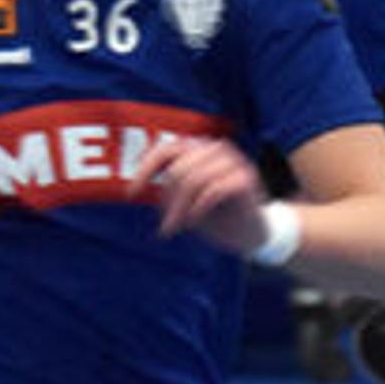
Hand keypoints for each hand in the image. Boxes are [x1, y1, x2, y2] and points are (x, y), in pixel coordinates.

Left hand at [139, 131, 275, 253]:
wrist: (253, 234)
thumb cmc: (217, 216)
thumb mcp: (185, 200)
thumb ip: (168, 187)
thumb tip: (137, 182)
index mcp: (200, 149)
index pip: (166, 150)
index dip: (146, 170)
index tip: (131, 194)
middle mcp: (216, 149)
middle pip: (178, 169)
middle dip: (168, 202)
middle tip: (167, 226)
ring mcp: (233, 161)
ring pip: (193, 179)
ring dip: (180, 209)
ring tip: (177, 227)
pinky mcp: (246, 177)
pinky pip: (212, 190)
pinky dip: (198, 209)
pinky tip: (194, 221)